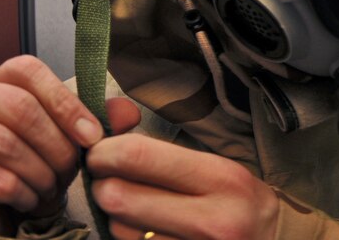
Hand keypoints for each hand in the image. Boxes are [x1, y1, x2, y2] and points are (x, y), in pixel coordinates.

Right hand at [0, 55, 140, 234]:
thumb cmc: (30, 154)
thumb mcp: (67, 130)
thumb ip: (98, 117)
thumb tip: (127, 113)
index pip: (29, 71)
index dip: (66, 104)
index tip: (91, 135)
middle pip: (19, 108)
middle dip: (56, 144)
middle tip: (72, 168)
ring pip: (7, 145)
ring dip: (42, 172)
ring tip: (52, 184)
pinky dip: (26, 194)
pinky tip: (32, 197)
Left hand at [87, 134, 278, 239]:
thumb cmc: (240, 203)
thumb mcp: (217, 168)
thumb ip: (162, 146)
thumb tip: (110, 112)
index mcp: (222, 178)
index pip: (138, 155)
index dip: (104, 151)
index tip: (99, 151)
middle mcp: (213, 219)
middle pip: (118, 196)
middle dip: (101, 186)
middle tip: (105, 180)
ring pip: (120, 231)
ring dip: (115, 219)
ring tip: (130, 210)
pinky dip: (128, 239)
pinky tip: (142, 230)